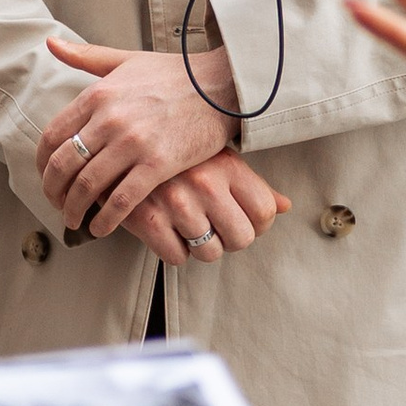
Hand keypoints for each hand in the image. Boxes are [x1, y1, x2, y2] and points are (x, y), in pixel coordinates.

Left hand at [40, 36, 236, 238]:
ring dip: (74, 209)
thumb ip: (86, 56)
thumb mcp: (125, 60)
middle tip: (56, 204)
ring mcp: (133, 143)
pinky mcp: (158, 164)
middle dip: (53, 191)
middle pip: (63, 165)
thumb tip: (51, 43)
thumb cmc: (176, 74)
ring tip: (74, 220)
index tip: (45, 176)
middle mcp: (109, 119)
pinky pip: (122, 200)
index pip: (52, 135)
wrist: (223, 85)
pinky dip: (106, 219)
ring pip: (87, 186)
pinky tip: (100, 229)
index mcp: (97, 94)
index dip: (41, 164)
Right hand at [125, 148, 291, 273]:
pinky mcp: (148, 220)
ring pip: (209, 254)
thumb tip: (286, 206)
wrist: (119, 147)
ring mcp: (176, 203)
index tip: (240, 220)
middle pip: (241, 239)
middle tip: (214, 228)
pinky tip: (166, 229)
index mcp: (227, 166)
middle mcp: (205, 184)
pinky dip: (173, 251)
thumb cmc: (177, 155)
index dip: (257, 225)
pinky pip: (176, 257)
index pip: (265, 212)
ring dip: (200, 247)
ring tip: (187, 226)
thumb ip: (253, 186)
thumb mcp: (218, 159)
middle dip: (229, 240)